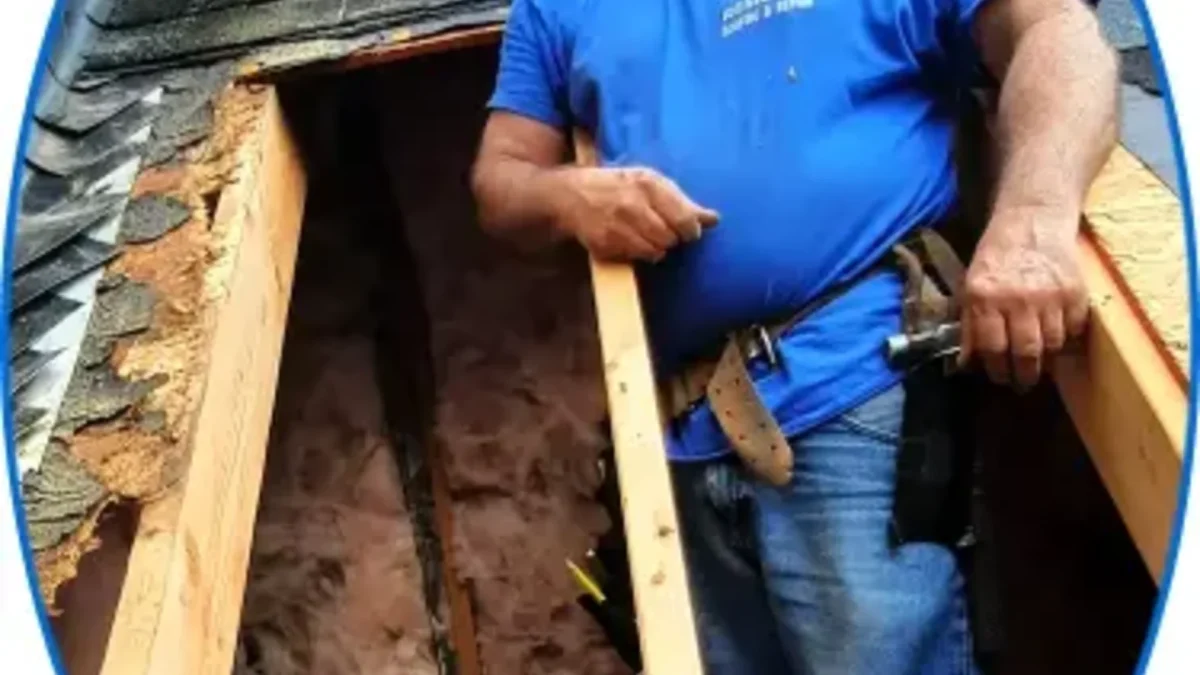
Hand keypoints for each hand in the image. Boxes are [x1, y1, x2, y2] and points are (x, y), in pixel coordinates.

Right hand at [549, 166, 718, 261]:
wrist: (569, 194)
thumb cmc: (617, 185)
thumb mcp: (650, 182)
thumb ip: (683, 202)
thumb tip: (714, 219)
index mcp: (648, 183)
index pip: (684, 218)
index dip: (691, 230)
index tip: (688, 231)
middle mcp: (632, 204)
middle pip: (671, 238)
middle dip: (671, 239)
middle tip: (661, 231)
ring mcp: (617, 226)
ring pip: (655, 252)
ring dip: (655, 249)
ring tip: (644, 235)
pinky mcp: (605, 244)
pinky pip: (635, 258)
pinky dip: (636, 253)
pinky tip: (628, 240)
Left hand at [958, 207, 1089, 389]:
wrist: (1032, 220)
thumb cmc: (997, 257)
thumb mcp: (971, 286)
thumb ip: (969, 325)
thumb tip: (967, 364)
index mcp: (985, 298)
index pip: (992, 349)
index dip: (996, 369)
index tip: (1000, 377)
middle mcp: (1018, 299)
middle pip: (1026, 353)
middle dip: (1024, 375)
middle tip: (1022, 382)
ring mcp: (1051, 296)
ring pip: (1052, 345)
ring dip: (1046, 357)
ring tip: (1039, 358)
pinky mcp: (1076, 292)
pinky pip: (1073, 329)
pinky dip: (1066, 337)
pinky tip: (1056, 334)